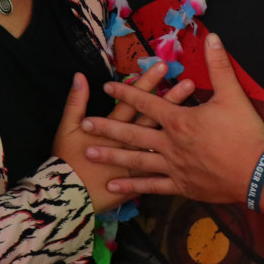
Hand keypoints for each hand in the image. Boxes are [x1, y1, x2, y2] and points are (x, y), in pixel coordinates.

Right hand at [52, 61, 193, 212]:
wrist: (68, 196)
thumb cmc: (66, 159)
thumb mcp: (67, 127)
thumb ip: (75, 101)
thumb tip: (79, 76)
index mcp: (112, 127)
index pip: (133, 101)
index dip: (147, 83)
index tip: (162, 67)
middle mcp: (129, 143)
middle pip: (153, 118)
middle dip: (171, 100)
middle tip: (188, 83)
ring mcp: (136, 162)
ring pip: (162, 141)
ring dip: (178, 127)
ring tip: (197, 113)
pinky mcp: (139, 181)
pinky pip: (161, 171)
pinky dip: (176, 163)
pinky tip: (192, 152)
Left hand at [81, 34, 263, 203]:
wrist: (257, 174)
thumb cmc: (245, 134)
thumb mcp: (233, 95)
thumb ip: (219, 66)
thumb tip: (212, 38)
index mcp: (179, 120)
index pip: (147, 102)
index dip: (126, 92)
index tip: (107, 86)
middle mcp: (170, 144)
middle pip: (132, 133)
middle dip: (107, 127)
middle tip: (84, 125)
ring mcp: (173, 167)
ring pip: (136, 161)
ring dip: (111, 156)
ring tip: (89, 153)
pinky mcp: (181, 186)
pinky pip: (152, 186)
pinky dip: (132, 187)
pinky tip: (115, 187)